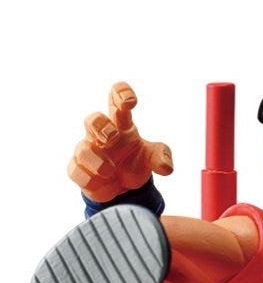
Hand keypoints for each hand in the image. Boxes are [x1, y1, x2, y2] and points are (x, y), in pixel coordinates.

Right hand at [68, 82, 173, 202]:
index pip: (116, 100)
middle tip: (111, 136)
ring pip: (83, 149)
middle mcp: (101, 135)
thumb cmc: (134, 162)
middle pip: (94, 120)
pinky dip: (86, 176)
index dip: (120, 94)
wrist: (123, 188)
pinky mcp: (81, 170)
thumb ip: (161, 157)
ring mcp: (89, 152)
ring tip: (110, 170)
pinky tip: (99, 180)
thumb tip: (166, 167)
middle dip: (100, 126)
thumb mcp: (152, 158)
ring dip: (95, 159)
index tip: (130, 101)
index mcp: (120, 125)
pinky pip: (75, 169)